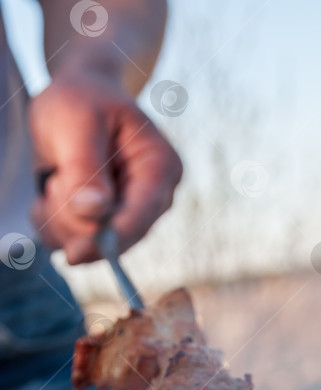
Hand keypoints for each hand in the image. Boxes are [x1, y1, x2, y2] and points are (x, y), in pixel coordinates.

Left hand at [29, 69, 181, 264]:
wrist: (75, 99)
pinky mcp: (107, 225)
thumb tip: (94, 212)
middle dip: (75, 217)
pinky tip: (53, 191)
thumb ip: (85, 167)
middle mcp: (153, 199)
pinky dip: (52, 222)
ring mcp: (130, 215)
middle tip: (57, 177)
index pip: (143, 214)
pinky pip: (73, 243)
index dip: (112, 237)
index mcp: (161, 168)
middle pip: (116, 237)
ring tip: (58, 176)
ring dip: (60, 217)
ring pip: (90, 244)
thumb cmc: (81, 100)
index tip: (76, 253)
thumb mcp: (77, 123)